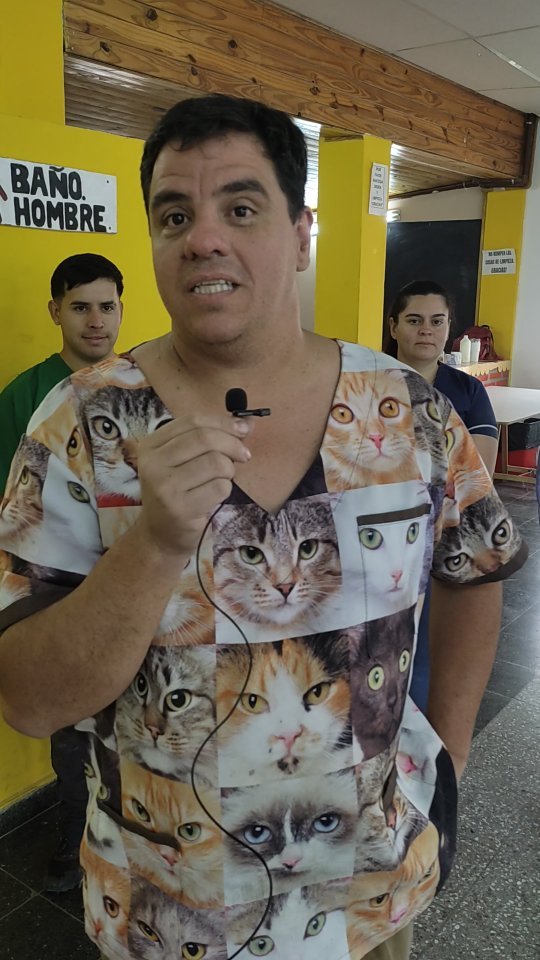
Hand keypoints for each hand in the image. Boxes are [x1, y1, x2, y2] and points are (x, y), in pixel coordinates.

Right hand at [136, 414, 251, 557]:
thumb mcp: (184, 460)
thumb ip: (211, 437)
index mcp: (151, 445)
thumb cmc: (178, 492)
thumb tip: (248, 422)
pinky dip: (225, 489)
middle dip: (233, 444)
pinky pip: (219, 487)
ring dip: (229, 470)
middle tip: (244, 455)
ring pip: (216, 462)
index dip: (223, 422)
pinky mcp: (180, 508)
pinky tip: (215, 495)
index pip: (192, 421)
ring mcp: (164, 487)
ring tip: (223, 479)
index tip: (243, 429)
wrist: (161, 535)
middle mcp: (152, 463)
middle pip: (205, 438)